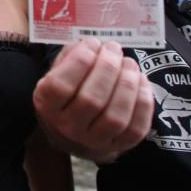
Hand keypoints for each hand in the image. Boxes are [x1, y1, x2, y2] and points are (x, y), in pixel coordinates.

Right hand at [33, 38, 154, 162]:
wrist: (74, 132)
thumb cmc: (68, 92)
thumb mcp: (58, 72)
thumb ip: (72, 56)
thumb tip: (95, 44)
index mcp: (47, 105)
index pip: (60, 86)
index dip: (79, 61)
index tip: (92, 43)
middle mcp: (67, 127)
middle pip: (91, 100)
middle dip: (107, 68)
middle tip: (114, 48)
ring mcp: (94, 141)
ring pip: (115, 117)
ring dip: (127, 85)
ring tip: (130, 63)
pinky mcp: (119, 147)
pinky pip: (136, 128)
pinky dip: (143, 102)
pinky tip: (141, 81)